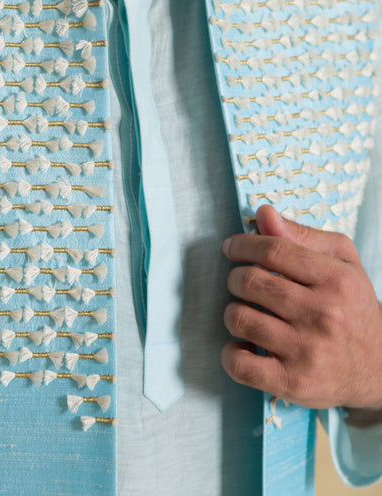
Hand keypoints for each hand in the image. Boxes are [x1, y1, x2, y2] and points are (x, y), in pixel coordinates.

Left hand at [220, 205, 381, 409]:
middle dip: (235, 277)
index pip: (273, 250)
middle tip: (241, 282)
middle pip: (250, 282)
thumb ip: (301, 235)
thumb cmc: (353, 308)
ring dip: (233, 312)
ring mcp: (307, 351)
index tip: (232, 247)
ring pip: (240, 318)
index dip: (243, 244)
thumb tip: (263, 214)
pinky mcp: (293, 383)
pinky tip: (243, 346)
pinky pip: (240, 364)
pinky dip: (230, 353)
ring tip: (247, 313)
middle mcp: (322, 314)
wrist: (380, 369)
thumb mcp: (342, 262)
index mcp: (335, 280)